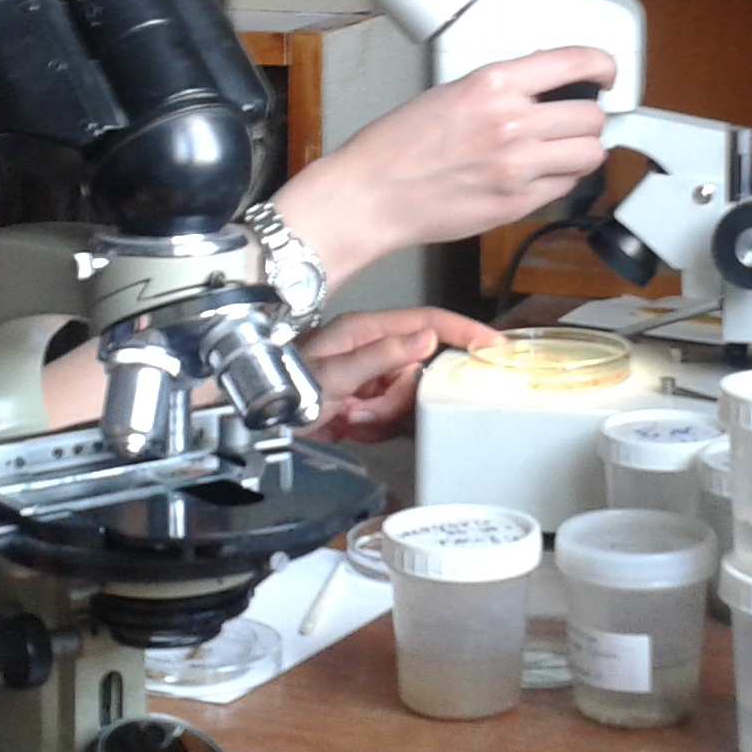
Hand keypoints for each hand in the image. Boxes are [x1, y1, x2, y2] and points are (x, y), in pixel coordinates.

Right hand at [275, 47, 615, 281]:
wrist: (371, 194)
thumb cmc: (396, 147)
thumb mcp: (450, 93)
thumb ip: (501, 89)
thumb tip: (542, 89)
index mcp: (493, 84)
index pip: (575, 63)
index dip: (603, 66)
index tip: (605, 74)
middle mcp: (512, 122)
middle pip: (592, 117)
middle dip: (588, 120)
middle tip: (574, 122)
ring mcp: (518, 166)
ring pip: (590, 155)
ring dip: (581, 152)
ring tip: (560, 152)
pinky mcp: (517, 204)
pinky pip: (566, 188)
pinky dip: (560, 181)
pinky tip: (538, 176)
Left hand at [297, 307, 499, 443]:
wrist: (256, 419)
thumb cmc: (286, 386)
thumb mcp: (334, 373)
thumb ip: (382, 355)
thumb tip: (428, 338)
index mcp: (366, 331)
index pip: (427, 322)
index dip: (463, 330)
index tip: (495, 345)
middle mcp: (372, 350)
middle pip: (417, 373)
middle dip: (395, 400)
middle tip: (360, 411)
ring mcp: (369, 377)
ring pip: (406, 400)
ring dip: (379, 417)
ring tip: (346, 419)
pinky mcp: (365, 401)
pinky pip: (390, 418)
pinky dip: (372, 428)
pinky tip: (346, 427)